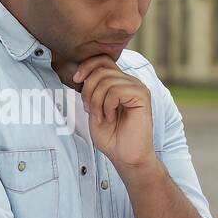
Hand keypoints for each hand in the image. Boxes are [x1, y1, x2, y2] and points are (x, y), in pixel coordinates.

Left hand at [72, 55, 153, 171]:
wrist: (126, 157)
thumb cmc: (112, 137)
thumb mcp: (94, 109)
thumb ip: (92, 90)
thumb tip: (81, 74)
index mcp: (119, 82)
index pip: (102, 60)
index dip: (86, 66)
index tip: (76, 80)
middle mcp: (130, 82)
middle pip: (101, 70)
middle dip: (88, 91)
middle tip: (90, 111)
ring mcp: (137, 87)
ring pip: (106, 81)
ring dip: (96, 101)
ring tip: (100, 117)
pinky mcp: (142, 96)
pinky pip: (116, 91)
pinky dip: (107, 105)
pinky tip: (110, 117)